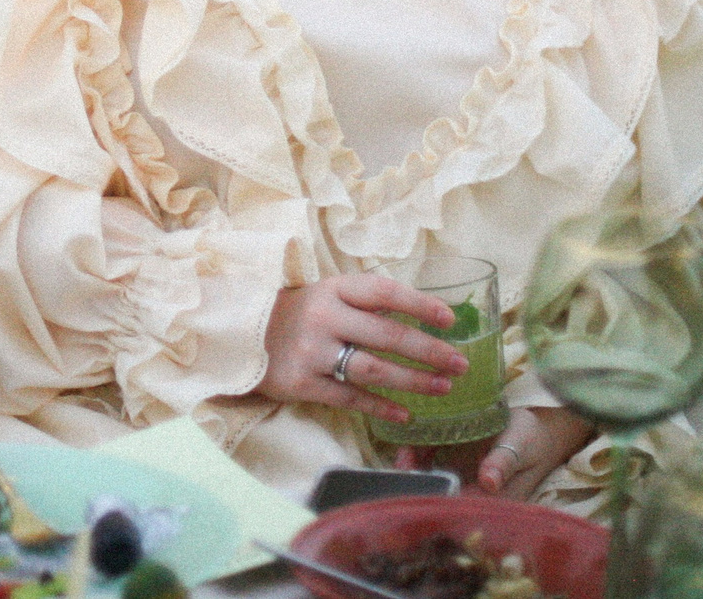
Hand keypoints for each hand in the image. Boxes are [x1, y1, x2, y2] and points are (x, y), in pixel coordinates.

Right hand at [258, 276, 468, 428]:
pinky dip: (381, 407)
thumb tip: (423, 317)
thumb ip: (366, 304)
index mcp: (333, 290)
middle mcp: (324, 318)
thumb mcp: (327, 296)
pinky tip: (405, 414)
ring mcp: (313, 352)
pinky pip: (351, 398)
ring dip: (415, 381)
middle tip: (460, 363)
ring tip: (444, 387)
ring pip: (374, 370)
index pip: (384, 292)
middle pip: (387, 335)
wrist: (242, 338)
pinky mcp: (303, 384)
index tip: (450, 320)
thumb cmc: (299, 315)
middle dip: (430, 351)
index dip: (420, 304)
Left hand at [398, 407, 596, 499]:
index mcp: (493, 499)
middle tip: (404, 470)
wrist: (537, 429)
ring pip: (434, 483)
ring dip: (416, 474)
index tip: (421, 489)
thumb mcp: (521, 445)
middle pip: (443, 499)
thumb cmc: (532, 438)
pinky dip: (419, 459)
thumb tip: (489, 483)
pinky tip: (406, 452)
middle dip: (422, 488)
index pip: (461, 509)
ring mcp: (464, 481)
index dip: (439, 502)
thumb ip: (504, 462)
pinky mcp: (456, 465)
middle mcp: (475, 495)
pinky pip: (433, 466)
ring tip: (403, 461)